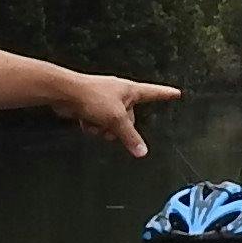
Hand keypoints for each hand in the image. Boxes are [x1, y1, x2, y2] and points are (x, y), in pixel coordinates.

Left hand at [58, 72, 178, 154]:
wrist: (65, 92)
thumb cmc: (91, 97)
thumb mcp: (116, 119)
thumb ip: (130, 137)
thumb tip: (142, 151)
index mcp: (130, 91)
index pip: (154, 93)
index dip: (166, 94)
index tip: (176, 93)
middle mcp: (120, 94)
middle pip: (130, 119)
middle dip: (119, 127)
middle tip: (110, 126)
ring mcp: (106, 100)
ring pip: (112, 124)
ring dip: (103, 128)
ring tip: (95, 122)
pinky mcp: (92, 106)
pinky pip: (99, 123)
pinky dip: (93, 126)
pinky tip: (86, 121)